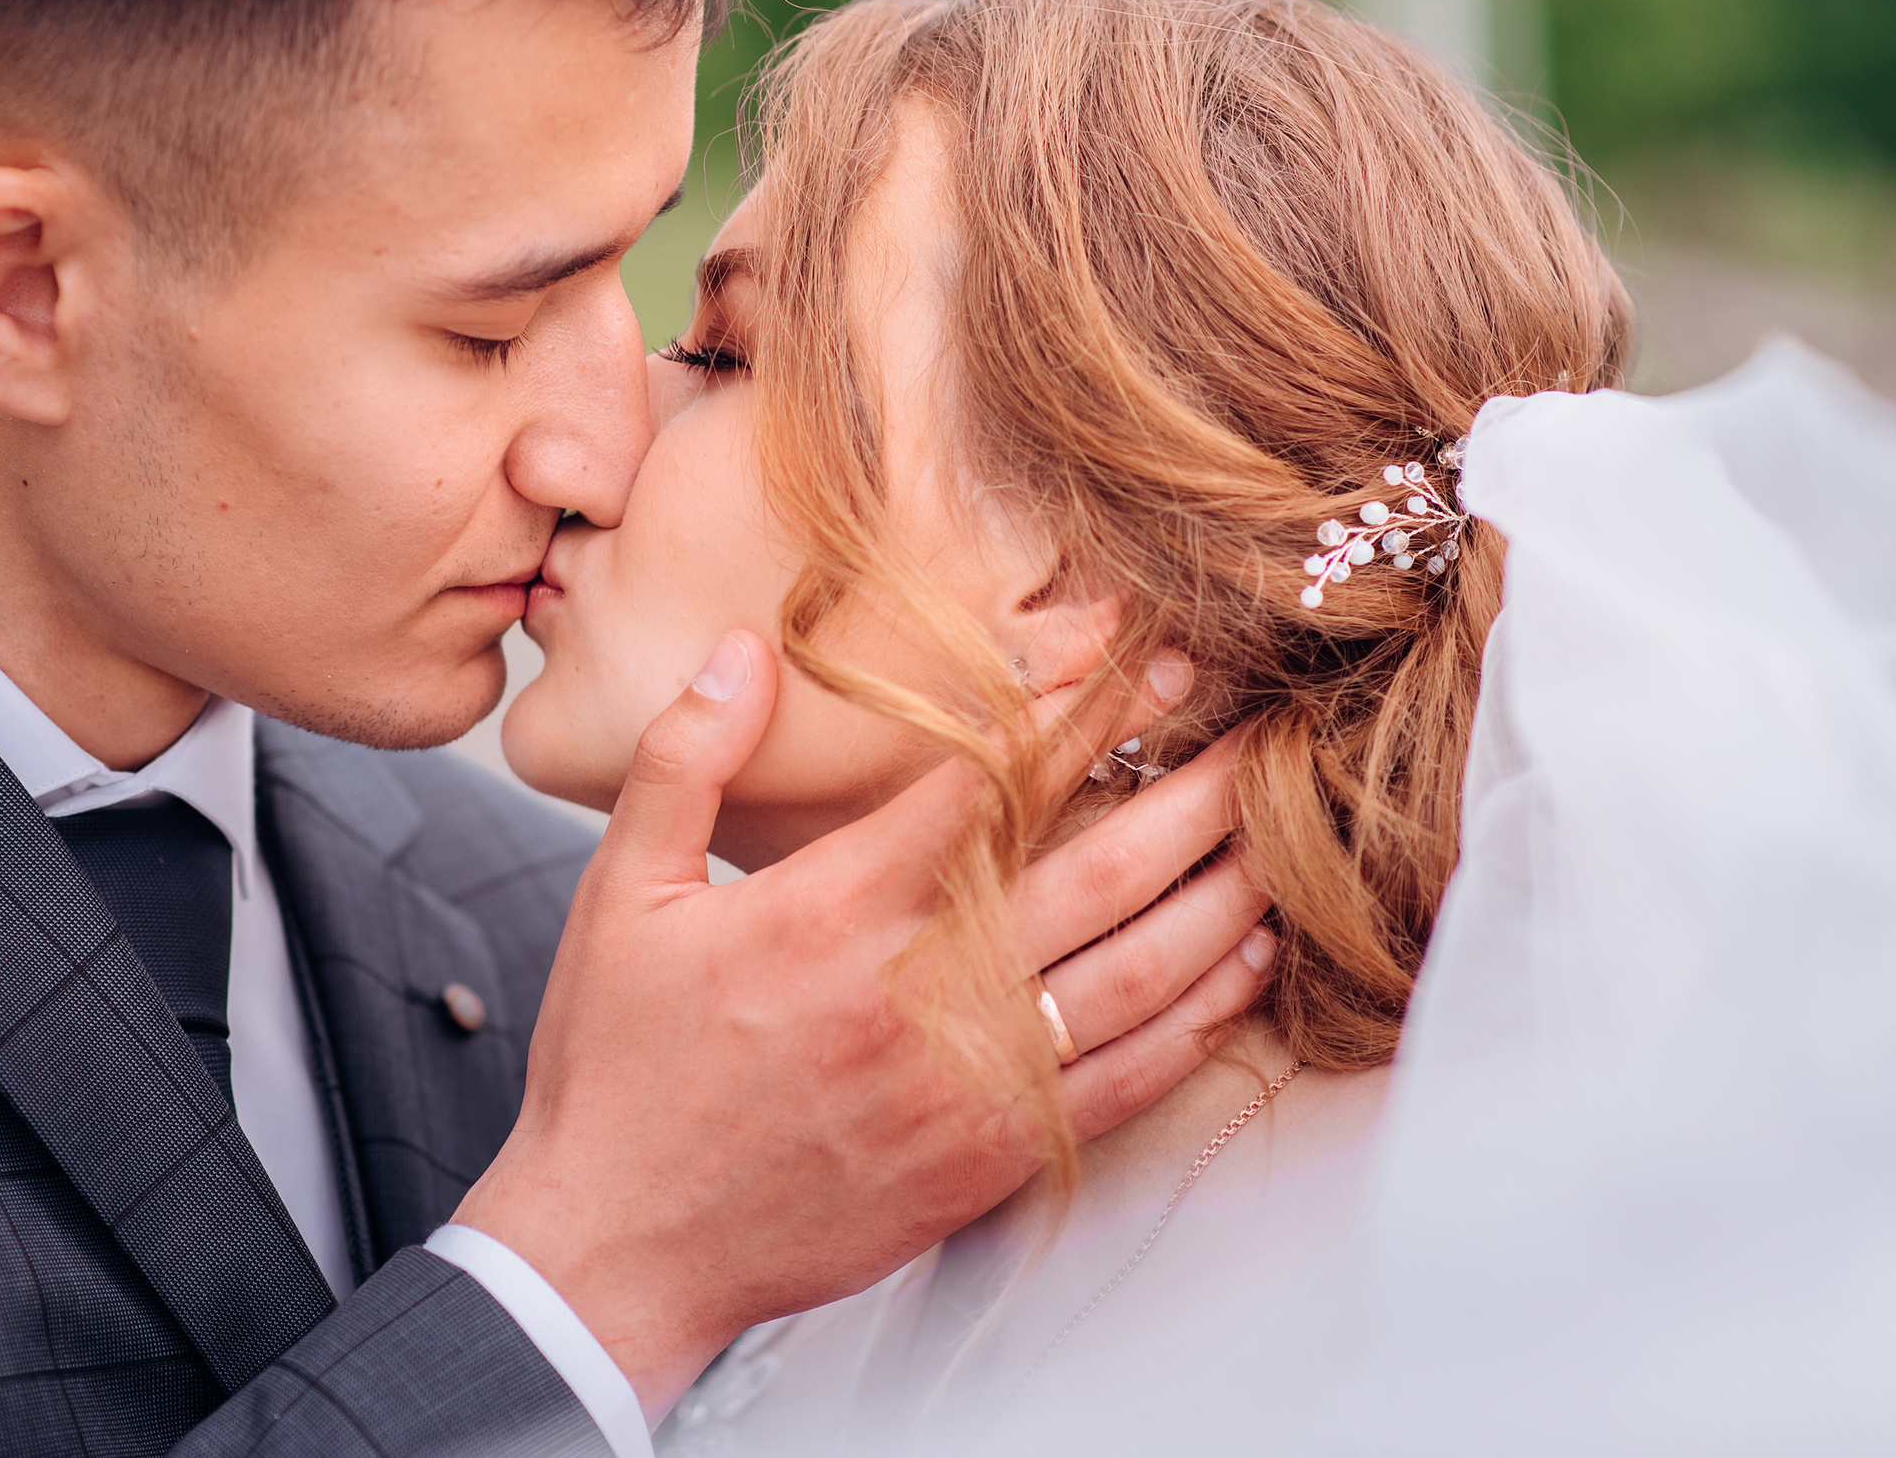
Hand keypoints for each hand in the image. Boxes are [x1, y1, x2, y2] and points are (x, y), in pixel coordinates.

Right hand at [451, 632, 1270, 1412]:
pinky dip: (1198, 1020)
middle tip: (1258, 732)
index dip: (1078, 703)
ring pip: (1134, 972)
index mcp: (832, 908)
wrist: (618, 1248)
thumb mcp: (619, 895)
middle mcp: (918, 990)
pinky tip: (1241, 968)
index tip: (1140, 648)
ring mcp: (966, 1082)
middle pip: (1096, 868)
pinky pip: (1125, 1081)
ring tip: (1278, 832)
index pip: (990, 778)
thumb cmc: (617, 1070)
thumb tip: (747, 648)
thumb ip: (685, 760)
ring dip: (1216, 895)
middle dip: (1188, 789)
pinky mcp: (990, 1157)